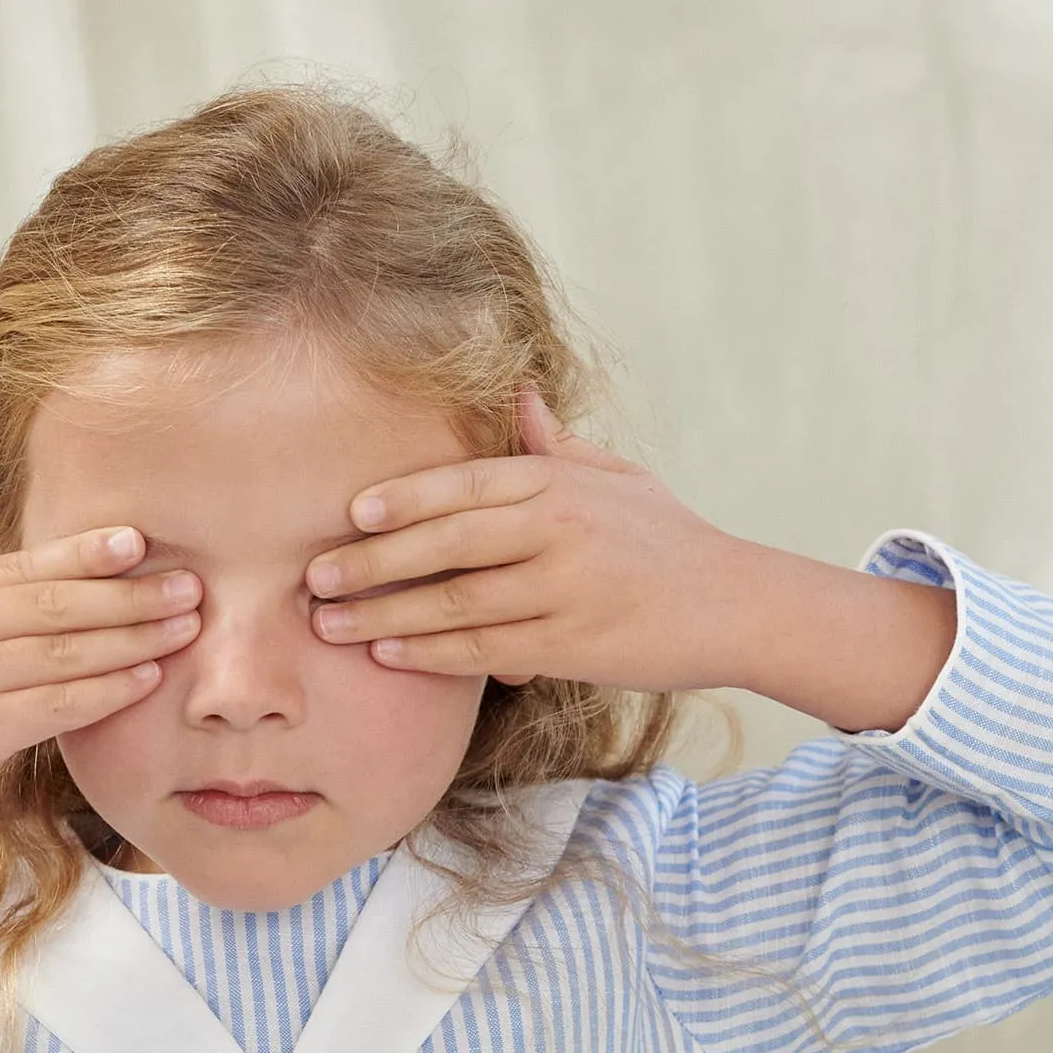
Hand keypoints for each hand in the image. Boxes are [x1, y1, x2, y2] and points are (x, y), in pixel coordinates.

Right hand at [0, 526, 200, 884]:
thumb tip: (63, 617)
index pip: (26, 567)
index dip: (87, 552)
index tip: (143, 540)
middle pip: (55, 600)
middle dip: (130, 592)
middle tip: (192, 585)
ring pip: (61, 647)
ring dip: (132, 637)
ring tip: (185, 628)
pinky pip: (50, 703)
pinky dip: (103, 690)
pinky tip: (144, 682)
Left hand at [306, 390, 753, 692]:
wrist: (738, 604)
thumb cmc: (669, 541)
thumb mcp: (619, 478)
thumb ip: (559, 447)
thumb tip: (518, 396)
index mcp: (561, 482)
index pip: (466, 484)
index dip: (403, 498)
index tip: (349, 512)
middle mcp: (560, 528)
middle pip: (446, 543)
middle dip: (372, 561)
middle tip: (314, 575)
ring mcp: (566, 588)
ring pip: (456, 601)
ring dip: (385, 614)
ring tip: (330, 624)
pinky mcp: (573, 644)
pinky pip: (485, 649)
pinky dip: (432, 654)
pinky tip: (389, 656)